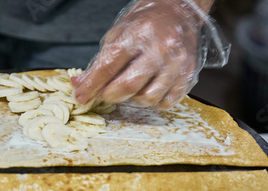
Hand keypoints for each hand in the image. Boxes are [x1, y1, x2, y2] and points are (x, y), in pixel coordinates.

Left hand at [73, 0, 209, 108]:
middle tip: (105, 93)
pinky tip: (149, 89)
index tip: (81, 96)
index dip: (92, 85)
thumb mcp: (118, 34)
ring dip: (133, 99)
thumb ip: (99, 62)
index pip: (109, 66)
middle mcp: (159, 48)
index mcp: (138, 34)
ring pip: (148, 98)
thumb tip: (80, 85)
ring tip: (132, 87)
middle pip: (129, 85)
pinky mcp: (187, 75)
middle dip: (110, 95)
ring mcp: (175, 63)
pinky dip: (153, 102)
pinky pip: (166, 102)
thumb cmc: (146, 23)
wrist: (178, 12)